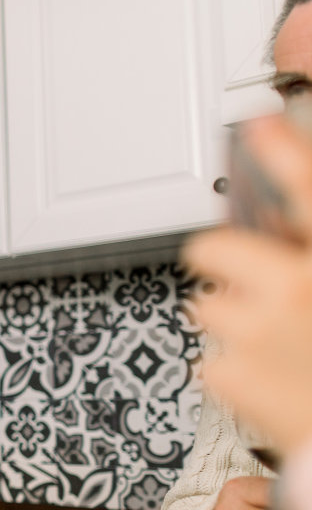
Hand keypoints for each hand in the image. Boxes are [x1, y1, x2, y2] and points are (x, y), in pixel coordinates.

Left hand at [186, 117, 311, 457]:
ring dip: (231, 321)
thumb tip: (298, 242)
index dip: (281, 148)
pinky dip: (233, 371)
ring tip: (277, 347)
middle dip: (224, 264)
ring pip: (207, 305)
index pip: (308, 188)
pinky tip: (273, 385)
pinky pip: (211, 359)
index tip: (256, 124)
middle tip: (253, 286)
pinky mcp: (228, 376)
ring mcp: (255, 331)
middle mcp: (297, 286)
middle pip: (212, 249)